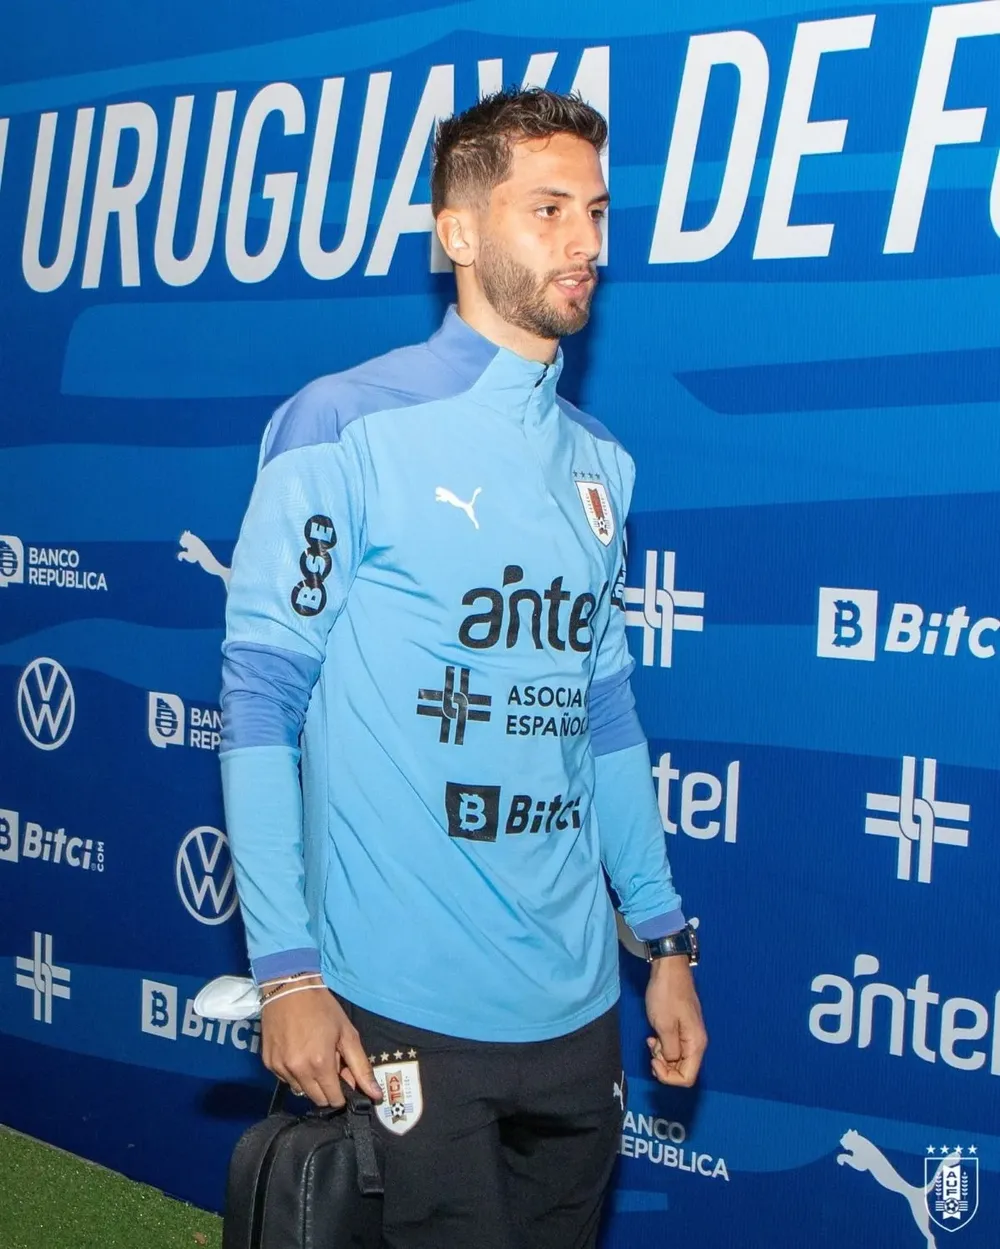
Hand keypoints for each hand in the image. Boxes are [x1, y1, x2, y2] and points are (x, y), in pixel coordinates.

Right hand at [260, 980, 381, 1107]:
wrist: (289, 988)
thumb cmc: (322, 1008)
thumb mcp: (347, 1033)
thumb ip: (361, 1067)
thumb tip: (376, 1095)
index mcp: (321, 1064)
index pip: (334, 1100)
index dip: (342, 1094)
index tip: (344, 1081)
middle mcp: (298, 1071)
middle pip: (317, 1099)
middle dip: (327, 1090)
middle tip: (330, 1066)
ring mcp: (280, 1068)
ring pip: (300, 1091)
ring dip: (310, 1082)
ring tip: (313, 1057)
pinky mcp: (268, 1063)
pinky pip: (285, 1080)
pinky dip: (294, 1073)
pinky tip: (298, 1054)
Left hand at [644, 957, 706, 1086]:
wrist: (669, 969)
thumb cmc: (666, 996)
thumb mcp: (664, 1026)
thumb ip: (669, 1050)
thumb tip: (671, 1062)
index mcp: (696, 1044)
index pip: (687, 1078)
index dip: (668, 1077)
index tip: (653, 1061)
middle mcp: (696, 1042)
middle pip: (682, 1070)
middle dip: (664, 1066)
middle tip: (651, 1049)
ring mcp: (690, 1034)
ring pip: (677, 1059)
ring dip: (662, 1055)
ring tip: (651, 1040)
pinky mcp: (682, 1027)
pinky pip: (674, 1046)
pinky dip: (662, 1045)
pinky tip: (653, 1035)